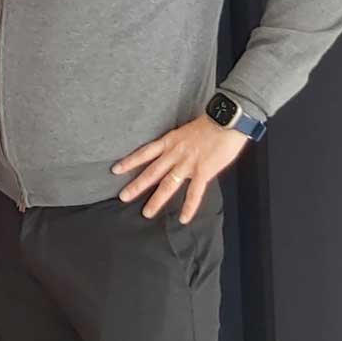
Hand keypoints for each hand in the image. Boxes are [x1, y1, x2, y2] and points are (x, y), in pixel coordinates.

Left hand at [113, 115, 250, 222]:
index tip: (115, 170)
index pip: (144, 153)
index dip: (129, 161)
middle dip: (136, 185)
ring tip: (147, 213)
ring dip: (156, 200)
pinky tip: (184, 219)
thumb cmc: (209, 123)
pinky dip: (189, 207)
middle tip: (123, 197)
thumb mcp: (184, 131)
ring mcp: (187, 164)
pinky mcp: (203, 172)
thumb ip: (177, 144)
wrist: (226, 121)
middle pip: (151, 172)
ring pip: (168, 185)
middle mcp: (174, 154)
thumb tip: (173, 153)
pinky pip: (194, 193)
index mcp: (169, 141)